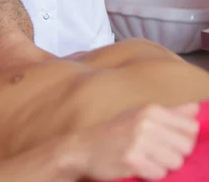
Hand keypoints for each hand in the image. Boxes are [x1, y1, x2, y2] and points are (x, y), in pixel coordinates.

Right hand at [74, 103, 199, 180]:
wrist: (84, 147)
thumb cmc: (116, 131)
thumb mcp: (141, 114)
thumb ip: (171, 112)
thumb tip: (196, 107)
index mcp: (151, 109)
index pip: (191, 127)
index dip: (183, 138)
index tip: (169, 140)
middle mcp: (146, 122)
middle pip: (186, 146)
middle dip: (175, 153)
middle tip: (155, 151)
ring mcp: (139, 141)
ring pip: (175, 162)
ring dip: (163, 165)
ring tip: (146, 158)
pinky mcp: (132, 160)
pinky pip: (159, 174)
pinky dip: (151, 174)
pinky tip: (138, 166)